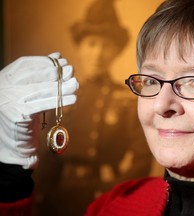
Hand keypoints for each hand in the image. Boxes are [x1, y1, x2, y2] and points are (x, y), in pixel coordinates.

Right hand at [0, 52, 78, 168]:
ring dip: (62, 87)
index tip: (62, 61)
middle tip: (72, 71)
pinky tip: (73, 98)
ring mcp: (8, 101)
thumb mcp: (31, 91)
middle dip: (55, 73)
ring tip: (76, 84)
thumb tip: (57, 56)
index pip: (25, 64)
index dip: (45, 62)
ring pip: (40, 90)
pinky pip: (42, 105)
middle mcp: (3, 88)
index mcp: (4, 78)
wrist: (13, 143)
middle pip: (33, 76)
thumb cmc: (25, 113)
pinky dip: (60, 101)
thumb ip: (42, 74)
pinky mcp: (17, 114)